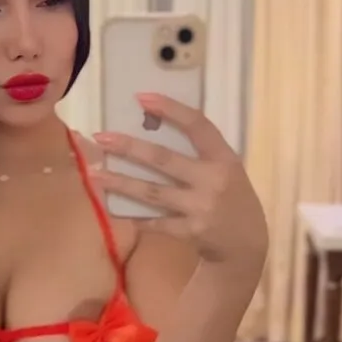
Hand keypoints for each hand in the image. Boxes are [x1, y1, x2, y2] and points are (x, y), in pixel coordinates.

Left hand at [91, 93, 268, 277]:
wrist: (246, 243)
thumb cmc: (232, 198)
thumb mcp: (226, 169)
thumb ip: (199, 152)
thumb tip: (152, 128)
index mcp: (223, 158)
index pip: (197, 125)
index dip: (171, 109)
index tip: (142, 98)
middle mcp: (212, 180)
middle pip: (164, 159)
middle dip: (129, 147)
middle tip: (101, 137)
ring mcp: (200, 207)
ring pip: (152, 192)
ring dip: (121, 182)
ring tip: (94, 174)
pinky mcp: (190, 232)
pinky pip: (155, 222)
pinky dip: (135, 217)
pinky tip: (112, 210)